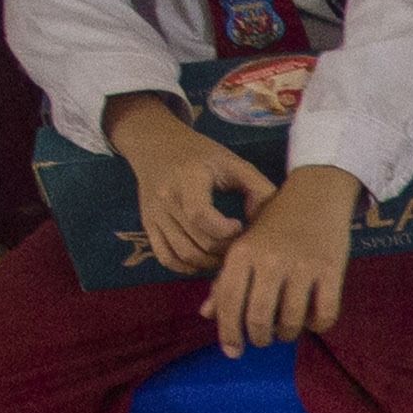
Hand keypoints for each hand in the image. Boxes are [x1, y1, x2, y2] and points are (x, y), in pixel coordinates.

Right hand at [108, 102, 270, 275]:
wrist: (156, 145)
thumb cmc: (201, 154)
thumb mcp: (233, 161)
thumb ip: (258, 188)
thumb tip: (264, 222)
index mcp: (188, 178)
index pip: (200, 215)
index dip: (225, 230)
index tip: (238, 225)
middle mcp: (167, 198)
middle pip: (198, 241)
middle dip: (225, 250)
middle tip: (239, 245)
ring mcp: (155, 213)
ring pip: (184, 254)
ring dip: (210, 262)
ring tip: (225, 254)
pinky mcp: (148, 224)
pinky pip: (165, 257)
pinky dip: (186, 266)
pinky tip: (203, 259)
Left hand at [205, 163, 360, 348]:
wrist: (315, 195)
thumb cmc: (273, 225)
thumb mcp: (244, 247)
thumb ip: (225, 280)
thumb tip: (207, 315)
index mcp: (242, 253)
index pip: (228, 301)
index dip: (228, 332)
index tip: (232, 351)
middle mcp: (269, 260)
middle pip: (259, 317)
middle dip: (259, 338)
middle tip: (262, 339)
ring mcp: (302, 266)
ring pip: (291, 321)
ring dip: (287, 334)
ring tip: (286, 330)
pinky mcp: (330, 269)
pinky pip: (325, 314)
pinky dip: (317, 326)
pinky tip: (312, 320)